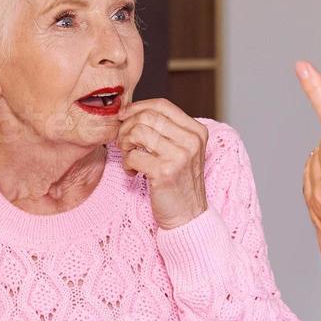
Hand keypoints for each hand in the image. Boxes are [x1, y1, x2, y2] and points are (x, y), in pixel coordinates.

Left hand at [116, 98, 208, 229]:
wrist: (188, 215)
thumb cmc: (179, 181)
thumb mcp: (183, 150)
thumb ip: (167, 130)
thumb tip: (133, 111)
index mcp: (197, 131)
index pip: (163, 105)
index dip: (138, 107)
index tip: (124, 116)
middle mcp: (191, 140)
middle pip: (147, 116)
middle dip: (127, 127)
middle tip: (123, 142)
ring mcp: (179, 156)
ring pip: (137, 133)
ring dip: (125, 144)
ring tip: (129, 157)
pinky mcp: (164, 172)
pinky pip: (133, 155)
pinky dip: (127, 163)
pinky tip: (133, 172)